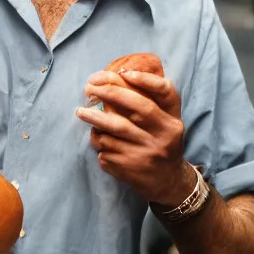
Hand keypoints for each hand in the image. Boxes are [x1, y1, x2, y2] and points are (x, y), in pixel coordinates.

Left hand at [75, 68, 195, 206]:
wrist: (166, 182)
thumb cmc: (160, 144)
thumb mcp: (165, 124)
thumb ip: (150, 103)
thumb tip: (117, 77)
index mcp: (173, 121)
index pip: (166, 94)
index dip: (147, 81)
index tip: (125, 72)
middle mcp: (164, 136)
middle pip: (137, 108)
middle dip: (111, 93)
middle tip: (90, 87)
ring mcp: (147, 153)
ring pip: (115, 129)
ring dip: (94, 118)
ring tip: (80, 112)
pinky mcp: (130, 168)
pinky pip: (106, 149)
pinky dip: (98, 141)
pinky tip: (97, 139)